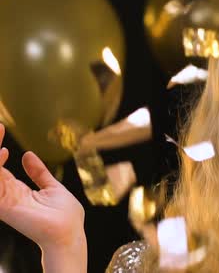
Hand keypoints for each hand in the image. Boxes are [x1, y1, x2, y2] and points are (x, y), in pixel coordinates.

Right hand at [0, 123, 84, 249]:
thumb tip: (27, 155)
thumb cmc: (65, 215)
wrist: (70, 233)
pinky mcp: (5, 207)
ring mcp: (4, 201)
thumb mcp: (51, 186)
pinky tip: (0, 154)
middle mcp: (6, 194)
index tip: (0, 128)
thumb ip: (38, 172)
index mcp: (16, 190)